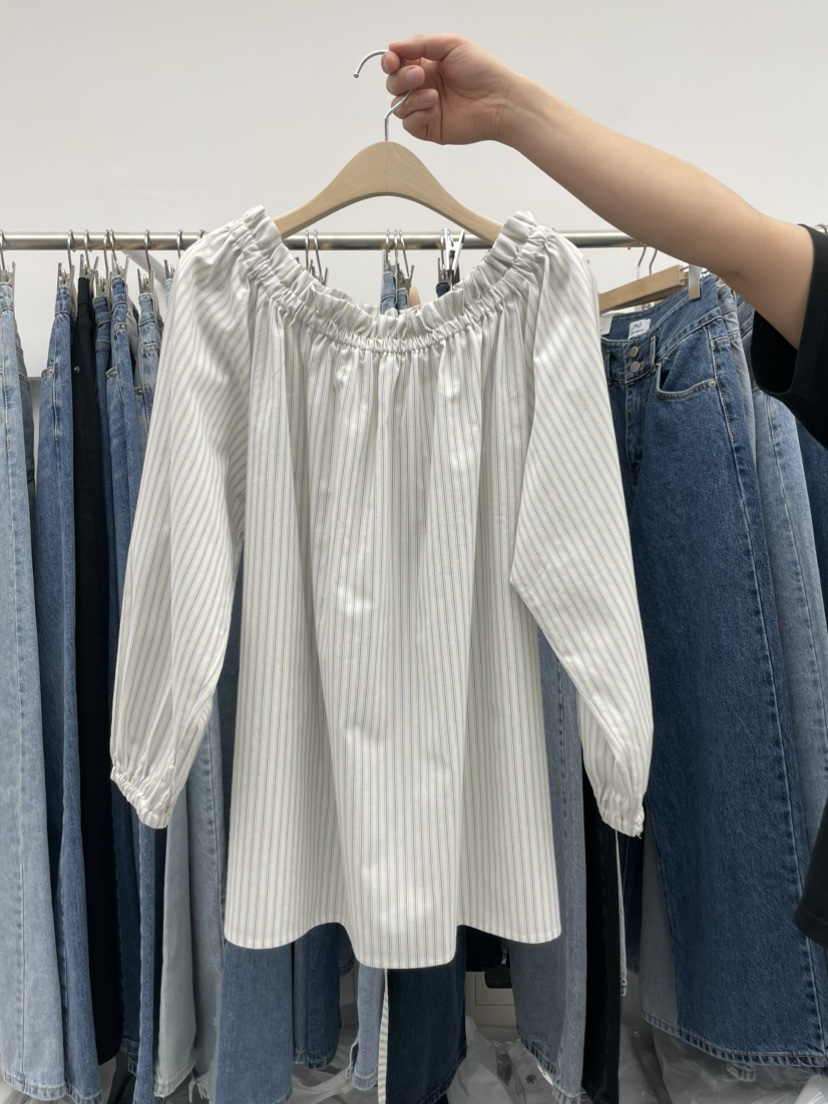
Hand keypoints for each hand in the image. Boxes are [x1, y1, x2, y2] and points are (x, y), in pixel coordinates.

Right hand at [382, 35, 517, 145]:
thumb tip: (392, 47)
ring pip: (397, 105)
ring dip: (411, 99)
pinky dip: (417, 115)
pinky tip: (435, 109)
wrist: (498, 101)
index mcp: (426, 64)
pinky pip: (408, 124)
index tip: (393, 61)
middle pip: (393, 84)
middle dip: (401, 79)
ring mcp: (424, 108)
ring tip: (434, 96)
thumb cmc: (481, 70)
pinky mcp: (429, 128)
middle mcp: (422, 86)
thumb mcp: (451, 45)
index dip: (390, 62)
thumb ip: (421, 43)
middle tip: (420, 76)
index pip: (396, 64)